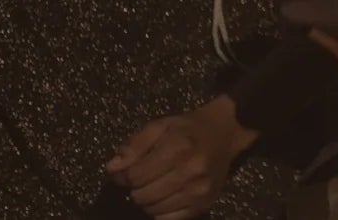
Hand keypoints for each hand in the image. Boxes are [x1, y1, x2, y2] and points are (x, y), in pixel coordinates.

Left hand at [105, 97, 253, 219]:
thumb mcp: (159, 126)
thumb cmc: (187, 129)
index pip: (134, 175)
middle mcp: (190, 171)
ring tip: (154, 184)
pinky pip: (168, 219)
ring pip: (153, 210)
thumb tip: (112, 169)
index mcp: (178, 148)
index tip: (123, 171)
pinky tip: (165, 195)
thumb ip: (134, 145)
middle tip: (141, 177)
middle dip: (135, 187)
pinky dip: (160, 210)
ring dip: (147, 200)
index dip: (121, 175)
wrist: (225, 133)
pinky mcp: (204, 204)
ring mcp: (199, 191)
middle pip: (141, 195)